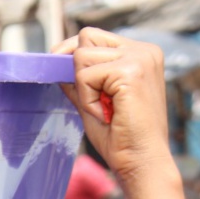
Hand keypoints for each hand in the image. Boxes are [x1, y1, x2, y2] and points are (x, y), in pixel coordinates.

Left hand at [53, 29, 171, 184]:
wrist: (141, 163)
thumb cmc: (121, 139)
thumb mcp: (94, 102)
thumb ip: (80, 80)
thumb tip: (56, 60)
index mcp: (140, 54)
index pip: (93, 36)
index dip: (73, 54)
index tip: (65, 75)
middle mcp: (143, 50)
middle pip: (85, 38)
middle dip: (79, 73)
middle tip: (97, 104)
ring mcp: (140, 57)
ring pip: (82, 56)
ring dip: (84, 90)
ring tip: (105, 111)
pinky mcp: (131, 70)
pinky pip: (85, 76)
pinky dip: (88, 100)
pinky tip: (107, 115)